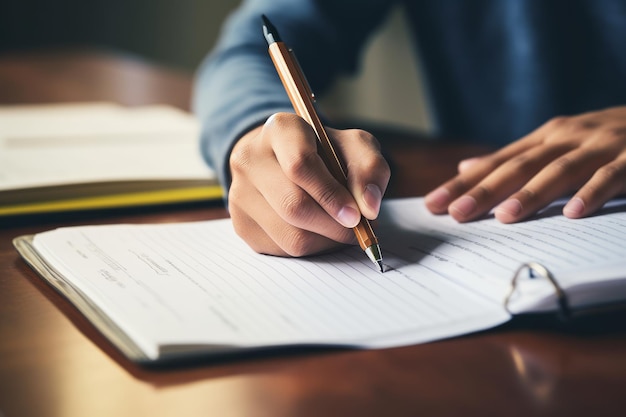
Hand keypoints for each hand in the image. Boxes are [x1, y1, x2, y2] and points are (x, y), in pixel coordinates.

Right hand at [227, 112, 389, 255]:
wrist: (286, 160)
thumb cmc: (325, 153)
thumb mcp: (354, 147)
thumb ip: (370, 169)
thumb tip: (368, 208)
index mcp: (279, 130)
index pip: (300, 165)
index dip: (331, 195)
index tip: (357, 215)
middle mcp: (250, 158)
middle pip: (293, 206)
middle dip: (333, 226)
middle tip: (357, 229)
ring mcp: (240, 193)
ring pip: (290, 236)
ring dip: (325, 241)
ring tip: (339, 228)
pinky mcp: (241, 224)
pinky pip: (282, 250)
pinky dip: (310, 249)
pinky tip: (318, 232)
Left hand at [425, 106, 625, 221]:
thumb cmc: (602, 137)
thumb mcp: (554, 142)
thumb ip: (513, 158)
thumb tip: (465, 166)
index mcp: (543, 139)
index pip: (495, 164)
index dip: (462, 183)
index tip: (433, 204)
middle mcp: (564, 139)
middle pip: (518, 167)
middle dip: (485, 190)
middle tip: (456, 213)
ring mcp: (597, 147)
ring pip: (558, 170)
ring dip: (531, 194)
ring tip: (504, 216)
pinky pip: (610, 176)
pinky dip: (591, 192)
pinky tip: (573, 214)